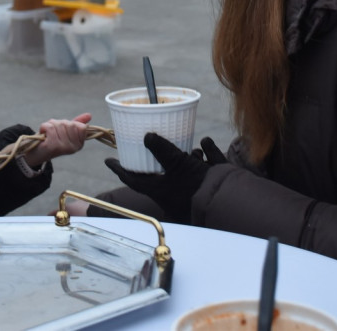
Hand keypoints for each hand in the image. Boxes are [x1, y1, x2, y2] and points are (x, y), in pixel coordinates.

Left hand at [24, 113, 91, 166]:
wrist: (34, 153)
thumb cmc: (51, 140)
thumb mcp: (65, 131)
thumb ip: (77, 123)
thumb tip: (89, 115)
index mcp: (79, 144)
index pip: (81, 126)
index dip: (70, 124)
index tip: (63, 131)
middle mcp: (74, 147)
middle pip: (69, 124)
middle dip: (59, 124)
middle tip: (53, 133)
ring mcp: (64, 147)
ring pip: (59, 124)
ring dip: (50, 125)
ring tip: (48, 134)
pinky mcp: (53, 146)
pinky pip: (50, 127)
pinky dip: (44, 127)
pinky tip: (43, 134)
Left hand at [104, 134, 221, 222]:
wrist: (228, 200)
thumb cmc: (197, 186)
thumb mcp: (176, 164)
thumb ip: (161, 149)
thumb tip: (146, 135)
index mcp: (160, 189)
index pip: (133, 179)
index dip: (120, 169)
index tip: (108, 160)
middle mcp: (174, 189)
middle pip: (160, 172)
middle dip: (158, 158)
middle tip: (151, 143)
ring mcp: (193, 185)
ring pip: (185, 166)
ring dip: (186, 154)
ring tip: (189, 148)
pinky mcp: (211, 179)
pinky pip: (205, 162)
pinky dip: (205, 151)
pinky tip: (205, 145)